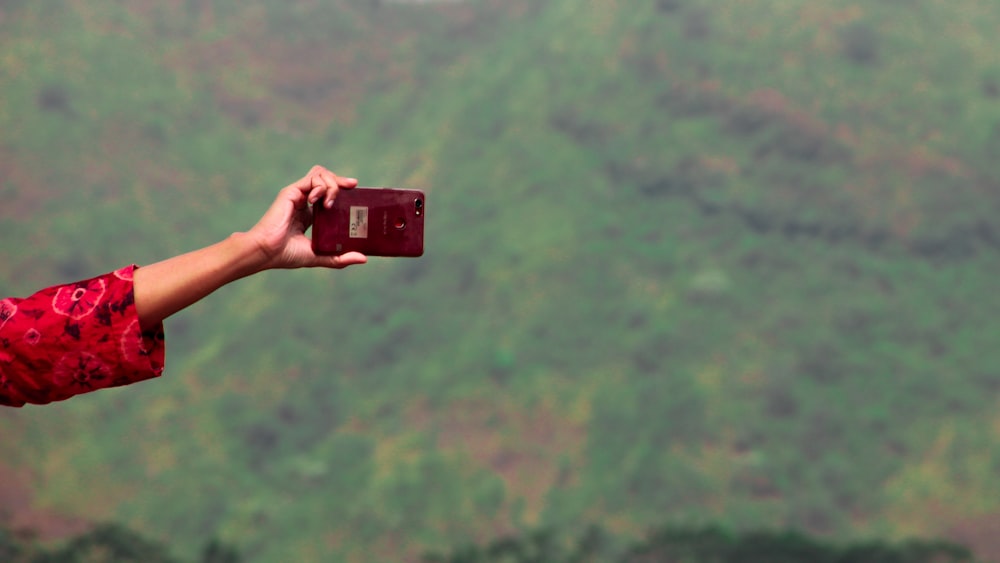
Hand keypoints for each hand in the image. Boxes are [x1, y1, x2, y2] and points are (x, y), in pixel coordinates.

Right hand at [247, 165, 367, 270]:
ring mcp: (298, 195)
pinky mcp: (292, 192)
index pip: (328, 193)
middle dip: (341, 180)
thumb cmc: (287, 255)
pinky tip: (322, 202)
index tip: (356, 193)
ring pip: (320, 174)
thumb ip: (339, 258)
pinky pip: (312, 178)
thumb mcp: (319, 256)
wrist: (267, 252)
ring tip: (331, 203)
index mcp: (310, 214)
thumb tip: (363, 258)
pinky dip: (321, 186)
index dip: (342, 189)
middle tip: (353, 187)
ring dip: (332, 184)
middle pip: (326, 178)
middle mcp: (304, 201)